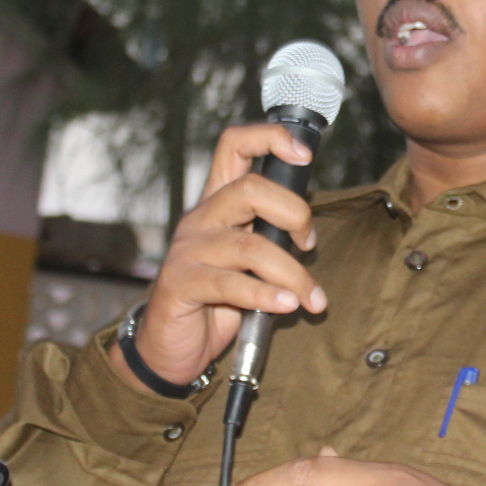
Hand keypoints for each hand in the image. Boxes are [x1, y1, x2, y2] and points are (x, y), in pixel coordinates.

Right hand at [109, 123, 325, 388]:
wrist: (172, 346)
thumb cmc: (218, 299)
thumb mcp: (248, 260)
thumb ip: (271, 237)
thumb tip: (310, 231)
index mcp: (217, 201)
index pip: (235, 145)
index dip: (270, 138)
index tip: (304, 155)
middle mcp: (200, 218)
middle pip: (250, 189)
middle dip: (295, 214)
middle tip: (310, 245)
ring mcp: (188, 250)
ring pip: (250, 246)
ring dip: (293, 274)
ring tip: (313, 299)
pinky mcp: (181, 284)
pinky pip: (231, 284)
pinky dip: (267, 295)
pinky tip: (288, 307)